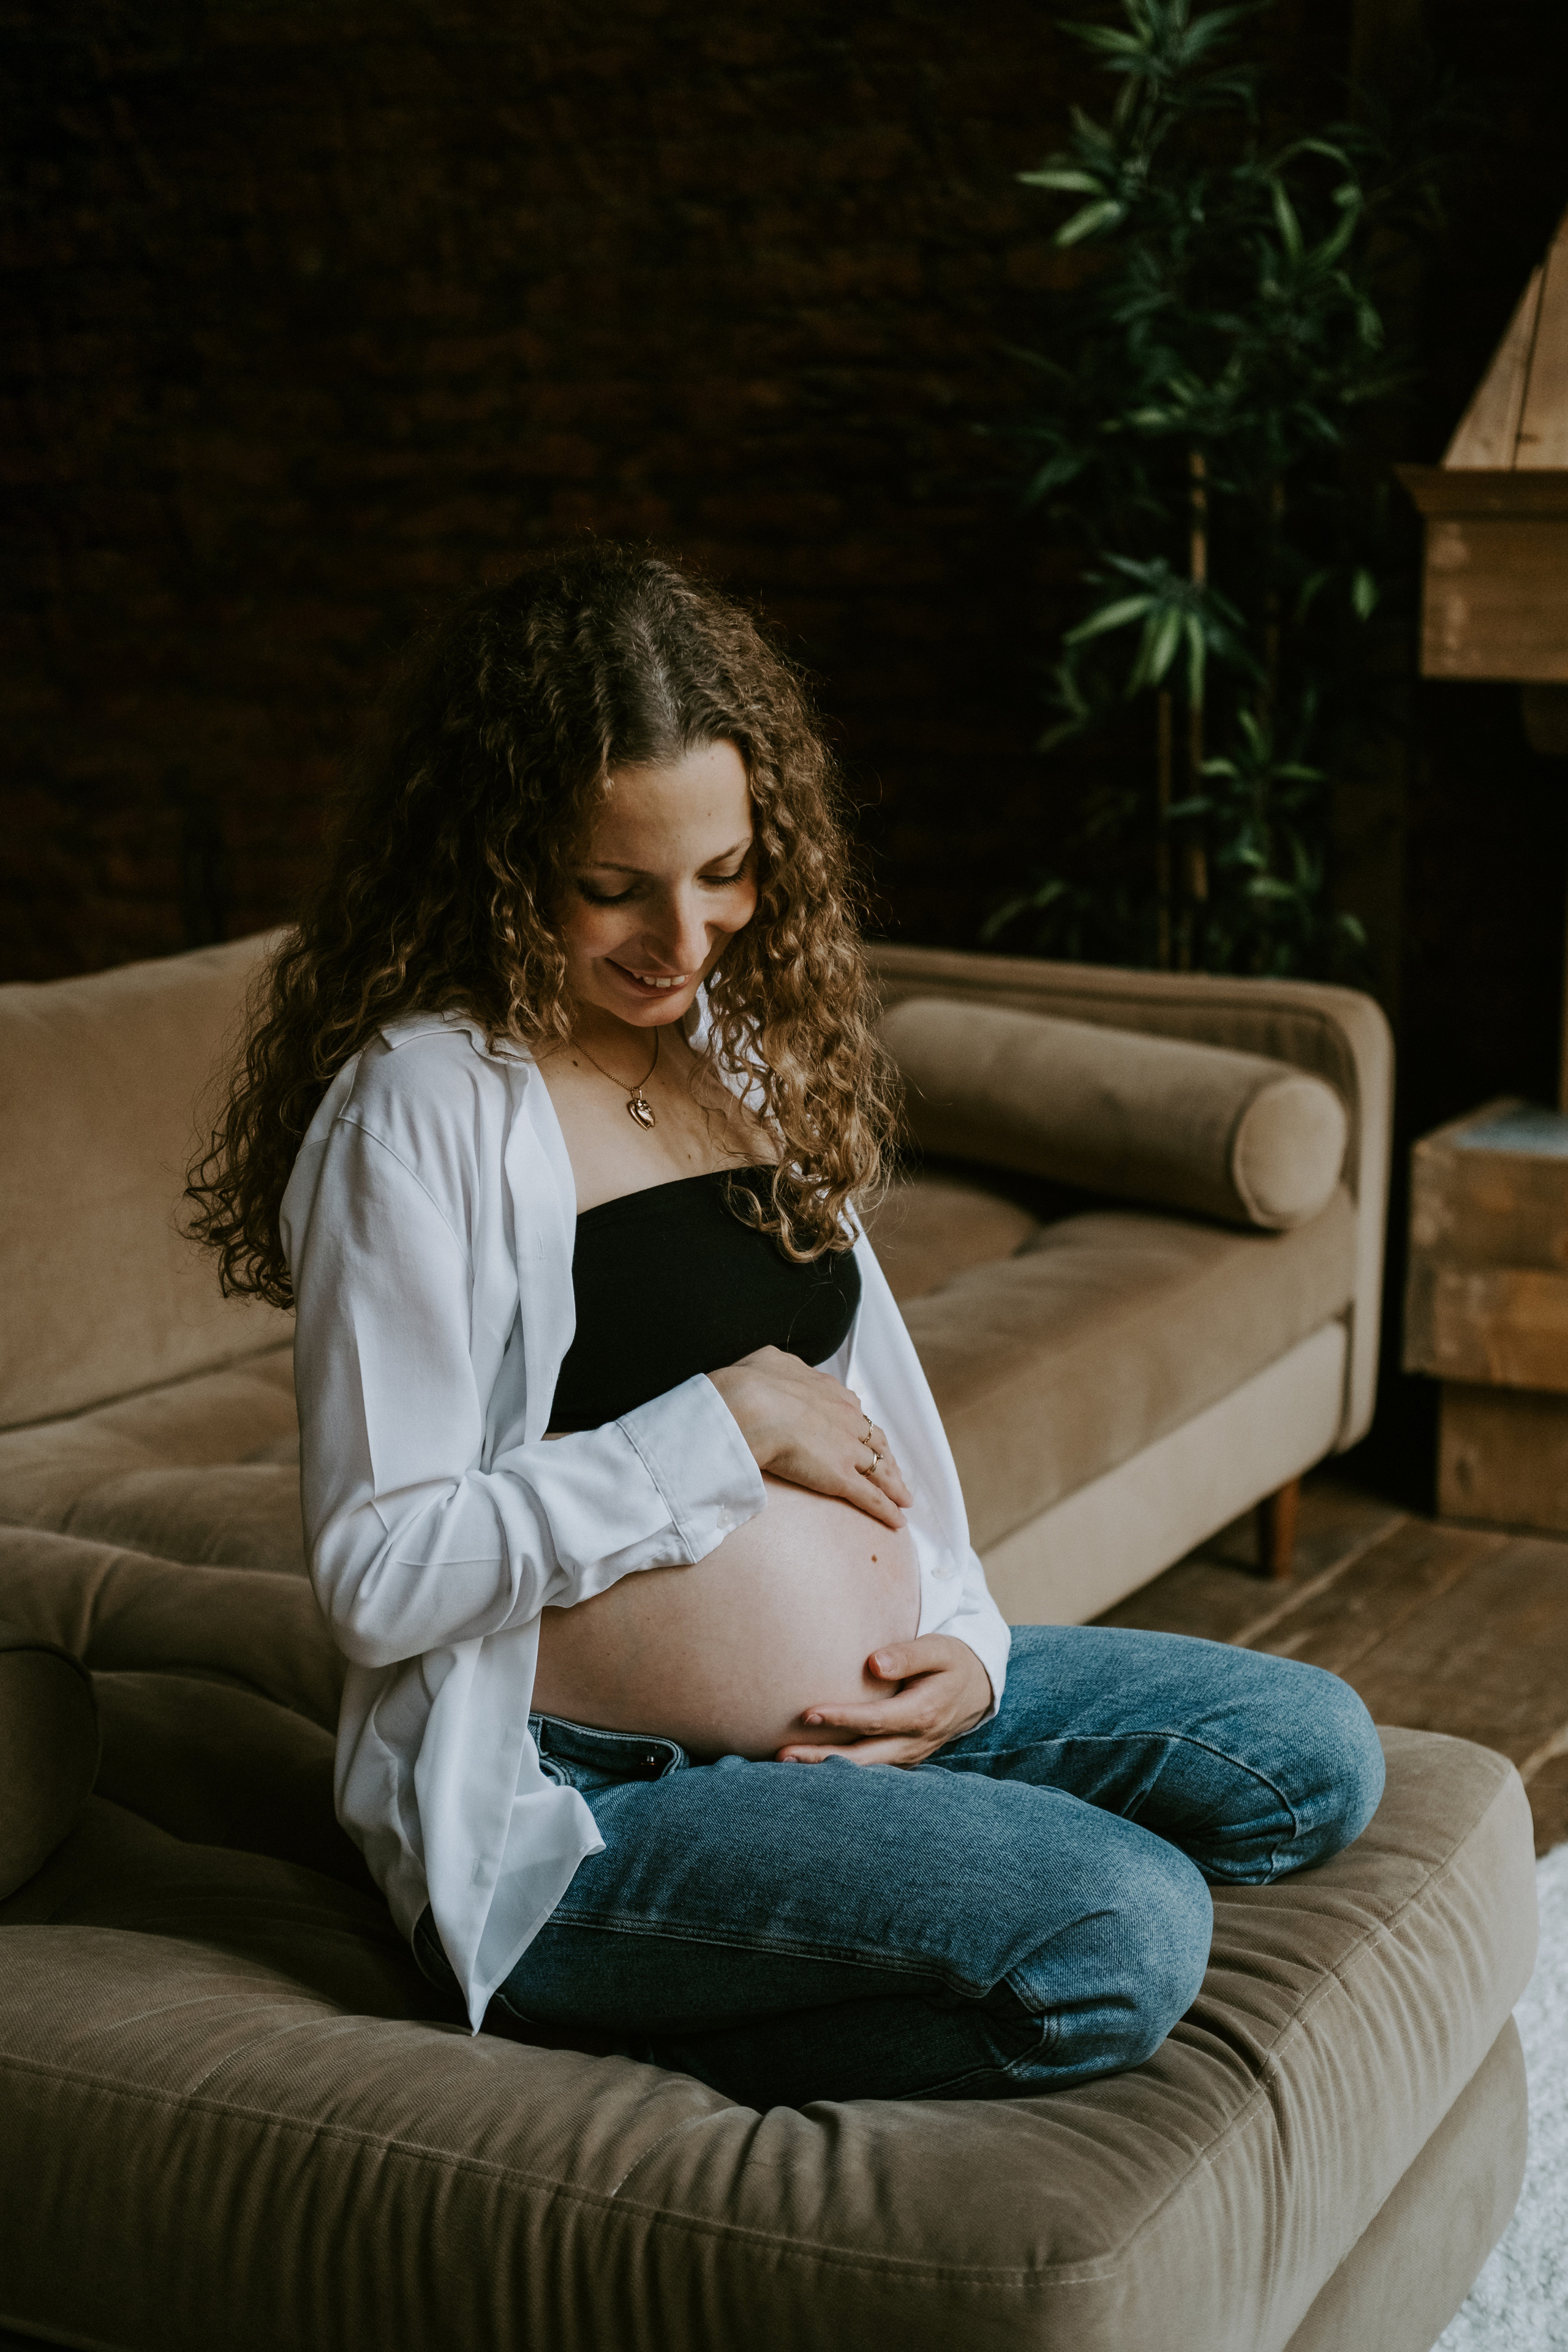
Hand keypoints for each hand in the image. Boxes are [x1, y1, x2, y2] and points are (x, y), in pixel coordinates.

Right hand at [707, 1345, 912, 1529]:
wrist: (752, 1406)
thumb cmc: (754, 1384)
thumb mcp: (770, 1363)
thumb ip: (782, 1368)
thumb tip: (779, 1367)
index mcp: (831, 1393)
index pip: (856, 1414)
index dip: (862, 1429)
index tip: (865, 1438)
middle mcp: (847, 1419)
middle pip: (875, 1441)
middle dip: (886, 1457)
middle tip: (892, 1470)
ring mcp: (847, 1449)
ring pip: (880, 1470)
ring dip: (894, 1485)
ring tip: (904, 1498)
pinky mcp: (842, 1477)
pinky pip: (870, 1496)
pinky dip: (886, 1510)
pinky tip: (897, 1520)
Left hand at [776, 1635, 993, 1766]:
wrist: (978, 1688)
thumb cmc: (952, 1662)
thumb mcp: (939, 1650)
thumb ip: (908, 1655)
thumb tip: (874, 1664)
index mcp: (923, 1713)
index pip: (875, 1720)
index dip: (841, 1718)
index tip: (808, 1714)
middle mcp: (915, 1741)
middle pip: (864, 1757)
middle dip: (822, 1758)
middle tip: (783, 1756)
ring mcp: (909, 1755)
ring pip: (865, 1770)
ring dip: (826, 1769)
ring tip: (786, 1764)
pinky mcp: (903, 1758)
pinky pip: (871, 1770)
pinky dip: (842, 1772)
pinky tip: (811, 1768)